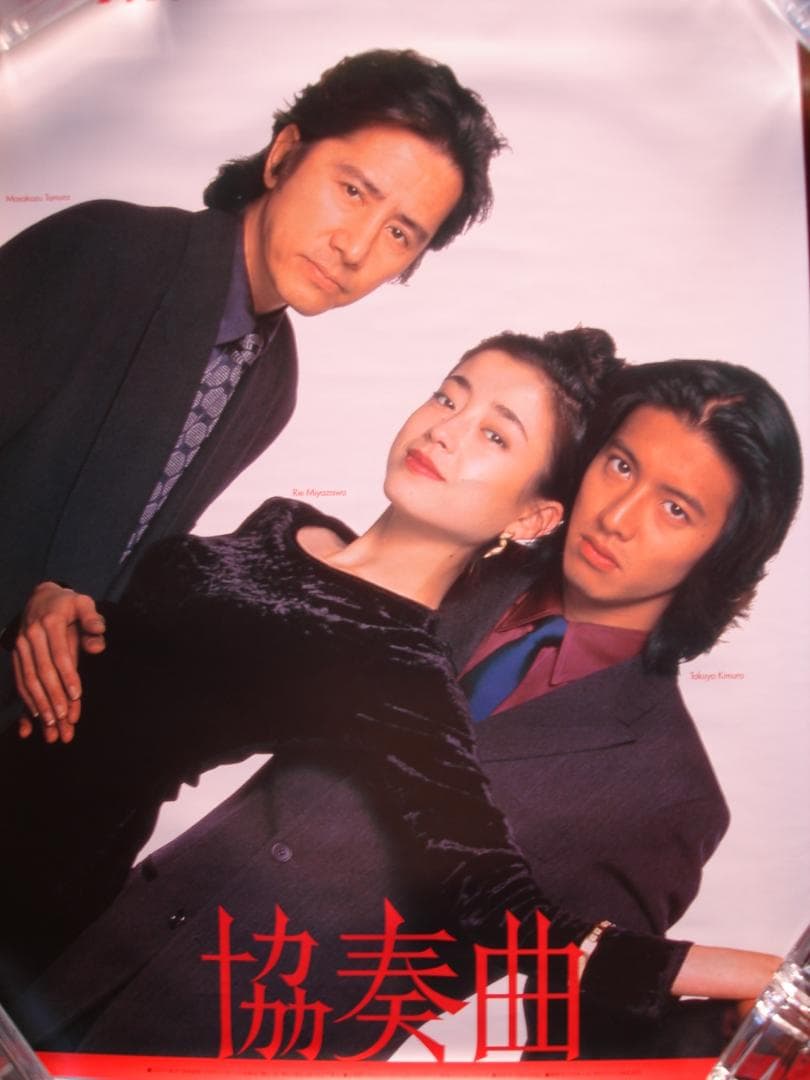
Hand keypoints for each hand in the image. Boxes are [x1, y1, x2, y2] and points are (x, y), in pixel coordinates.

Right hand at [13, 582, 105, 742]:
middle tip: (63, 719)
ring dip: (39, 703)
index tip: (76, 696)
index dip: (68, 676)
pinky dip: (26, 698)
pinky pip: (19, 679)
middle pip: (42, 671)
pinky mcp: (15, 654)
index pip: (60, 654)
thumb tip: (99, 631)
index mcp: (51, 622)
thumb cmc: (69, 604)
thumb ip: (93, 619)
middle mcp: (32, 634)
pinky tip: (35, 716)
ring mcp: (20, 645)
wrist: (41, 597)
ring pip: (28, 678)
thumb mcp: (84, 604)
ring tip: (51, 724)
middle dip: (53, 697)